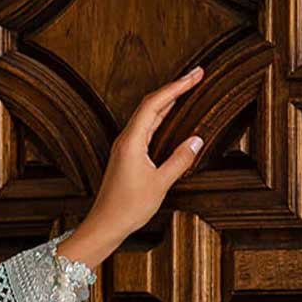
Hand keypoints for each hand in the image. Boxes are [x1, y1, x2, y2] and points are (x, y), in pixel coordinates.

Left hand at [60, 65, 206, 266]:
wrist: (104, 226)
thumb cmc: (127, 209)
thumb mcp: (160, 184)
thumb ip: (180, 160)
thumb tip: (198, 140)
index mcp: (132, 142)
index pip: (155, 103)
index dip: (177, 86)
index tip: (196, 74)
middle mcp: (126, 140)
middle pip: (151, 104)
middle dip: (175, 87)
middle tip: (197, 75)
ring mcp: (125, 147)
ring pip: (147, 115)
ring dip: (168, 100)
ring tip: (187, 88)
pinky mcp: (126, 155)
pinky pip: (145, 127)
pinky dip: (160, 116)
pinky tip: (170, 115)